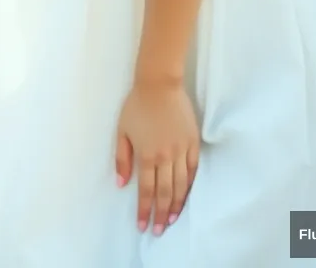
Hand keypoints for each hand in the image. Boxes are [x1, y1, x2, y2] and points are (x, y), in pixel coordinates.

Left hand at [114, 78, 199, 235]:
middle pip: (165, 192)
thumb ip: (122, 159)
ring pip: (181, 185)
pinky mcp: (193, 142)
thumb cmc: (137, 105)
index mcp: (147, 154)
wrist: (160, 84)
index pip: (147, 190)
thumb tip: (122, 184)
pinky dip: (190, 185)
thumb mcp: (122, 130)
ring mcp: (181, 150)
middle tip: (159, 231)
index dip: (145, 210)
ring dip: (177, 205)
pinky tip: (186, 195)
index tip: (143, 225)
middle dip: (162, 214)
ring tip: (172, 219)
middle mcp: (166, 156)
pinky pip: (193, 169)